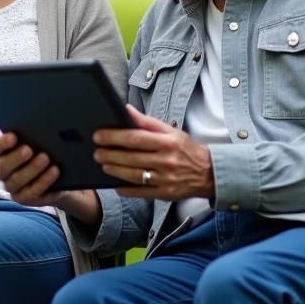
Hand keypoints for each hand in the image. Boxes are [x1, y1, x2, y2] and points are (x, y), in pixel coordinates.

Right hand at [0, 132, 99, 223]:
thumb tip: (39, 119)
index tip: (13, 136)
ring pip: (16, 181)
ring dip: (31, 170)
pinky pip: (30, 193)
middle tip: (29, 149)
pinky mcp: (24, 198)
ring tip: (45, 158)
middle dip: (15, 158)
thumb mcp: (41, 139)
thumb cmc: (47, 150)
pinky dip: (42, 181)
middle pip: (2, 167)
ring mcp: (13, 186)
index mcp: (3, 152)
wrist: (62, 175)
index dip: (1, 143)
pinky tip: (54, 171)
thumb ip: (35, 132)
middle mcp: (4, 170)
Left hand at [93, 105, 214, 200]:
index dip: (114, 137)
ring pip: (134, 175)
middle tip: (96, 152)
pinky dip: (127, 190)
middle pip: (132, 157)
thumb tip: (126, 110)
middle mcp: (166, 160)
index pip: (135, 138)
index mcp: (167, 142)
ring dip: (115, 170)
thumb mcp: (170, 131)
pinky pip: (142, 192)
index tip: (99, 135)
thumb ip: (147, 122)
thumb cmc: (185, 149)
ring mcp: (165, 178)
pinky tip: (116, 186)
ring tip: (103, 164)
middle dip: (110, 154)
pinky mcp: (165, 193)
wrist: (207, 173)